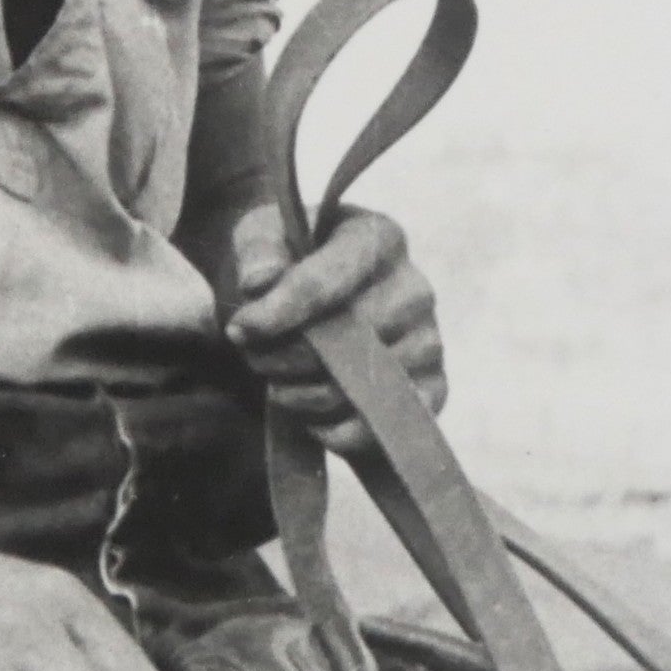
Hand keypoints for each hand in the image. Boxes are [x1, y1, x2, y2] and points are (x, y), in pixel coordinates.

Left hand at [224, 200, 446, 459]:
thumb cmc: (283, 261)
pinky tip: (309, 416)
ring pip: (360, 388)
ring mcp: (427, 341)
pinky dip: (340, 432)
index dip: (281, 312)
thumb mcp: (259, 238)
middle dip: (287, 357)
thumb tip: (260, 281)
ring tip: (279, 381)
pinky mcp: (430, 388)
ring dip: (304, 395)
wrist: (302, 292)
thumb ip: (257, 252)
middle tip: (254, 355)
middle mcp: (414, 289)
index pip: (329, 282)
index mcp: (378, 238)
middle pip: (346, 342)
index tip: (239, 330)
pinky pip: (387, 425)